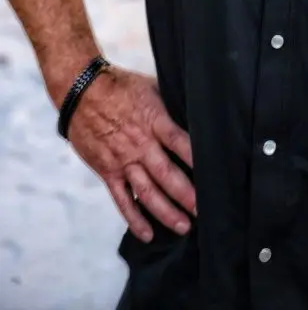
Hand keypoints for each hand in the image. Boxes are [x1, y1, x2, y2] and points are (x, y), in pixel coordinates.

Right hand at [67, 66, 195, 242]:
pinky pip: (122, 199)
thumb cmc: (121, 86)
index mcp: (154, 120)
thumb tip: (195, 112)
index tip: (215, 173)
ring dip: (166, 212)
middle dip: (187, 195)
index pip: (180, 142)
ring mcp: (123, 160)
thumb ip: (171, 105)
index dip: (196, 158)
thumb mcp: (152, 87)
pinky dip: (134, 218)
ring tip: (184, 226)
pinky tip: (148, 233)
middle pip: (166, 174)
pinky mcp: (108, 171)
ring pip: (147, 192)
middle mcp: (140, 145)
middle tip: (205, 211)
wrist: (81, 91)